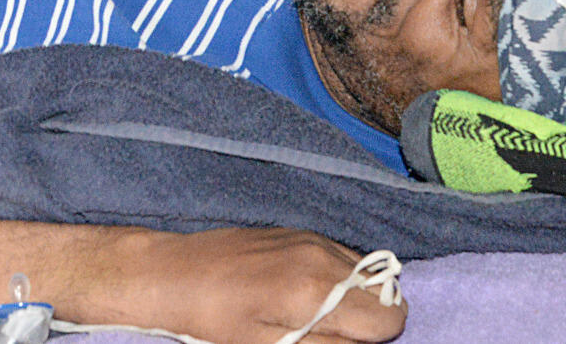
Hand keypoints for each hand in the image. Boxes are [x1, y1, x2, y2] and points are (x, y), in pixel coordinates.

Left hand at [137, 226, 405, 343]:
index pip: (390, 316)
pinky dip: (337, 277)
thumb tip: (365, 342)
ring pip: (367, 272)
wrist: (175, 275)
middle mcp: (322, 256)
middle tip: (330, 331)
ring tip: (313, 312)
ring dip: (354, 296)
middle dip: (370, 317)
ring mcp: (311, 238)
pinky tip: (301, 290)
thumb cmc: (217, 321)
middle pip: (385, 292)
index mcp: (317, 290)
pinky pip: (343, 256)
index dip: (377, 337)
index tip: (348, 342)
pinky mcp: (300, 232)